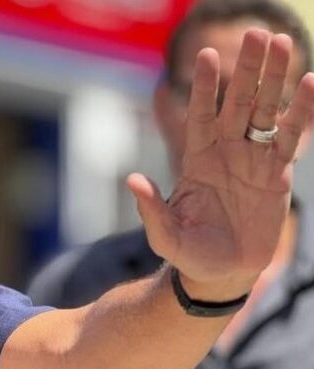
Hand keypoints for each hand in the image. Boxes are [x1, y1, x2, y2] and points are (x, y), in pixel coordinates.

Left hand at [129, 30, 313, 299]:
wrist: (220, 274)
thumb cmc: (188, 253)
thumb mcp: (165, 235)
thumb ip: (151, 209)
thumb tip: (133, 181)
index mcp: (196, 160)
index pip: (201, 116)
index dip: (206, 88)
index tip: (207, 55)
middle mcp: (224, 153)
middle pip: (237, 104)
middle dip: (246, 70)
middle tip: (255, 34)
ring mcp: (251, 161)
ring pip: (264, 112)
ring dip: (273, 80)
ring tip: (281, 44)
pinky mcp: (276, 175)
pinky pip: (290, 139)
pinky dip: (301, 113)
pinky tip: (310, 83)